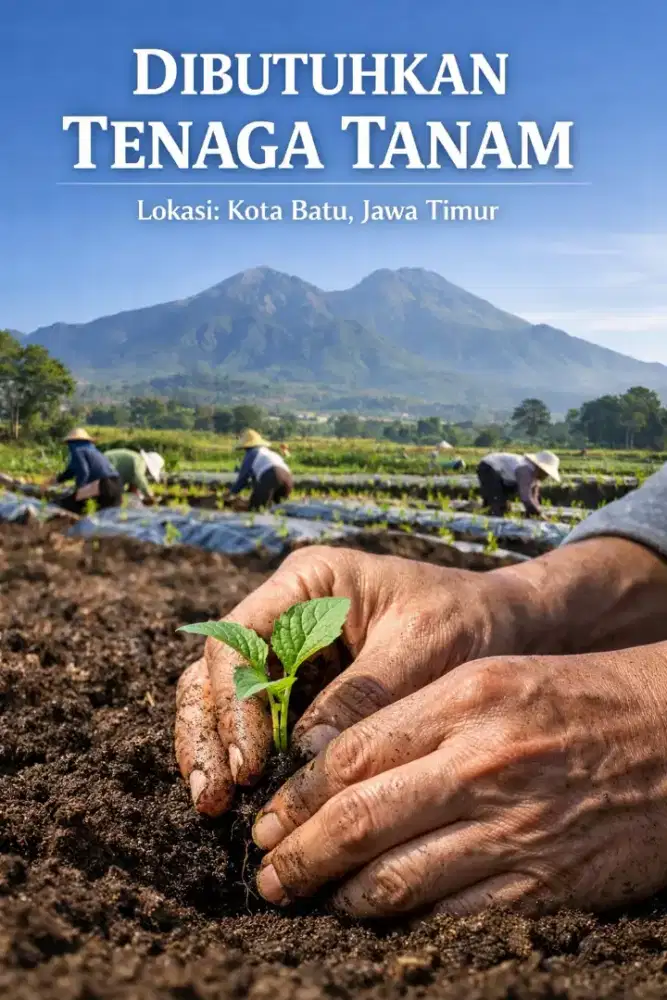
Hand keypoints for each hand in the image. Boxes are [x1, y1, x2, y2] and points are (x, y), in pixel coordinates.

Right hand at [175, 545, 524, 815]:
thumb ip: (364, 694)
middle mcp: (283, 612)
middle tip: (216, 799)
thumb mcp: (423, 647)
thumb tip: (305, 758)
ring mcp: (286, 649)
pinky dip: (240, 758)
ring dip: (213, 751)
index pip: (240, 639)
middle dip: (210, 733)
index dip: (236, 703)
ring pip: (221, 697)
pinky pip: (253, 722)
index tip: (253, 763)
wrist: (502, 625)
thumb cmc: (465, 621)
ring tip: (214, 807)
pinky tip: (239, 801)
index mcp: (306, 583)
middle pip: (216, 669)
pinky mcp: (299, 686)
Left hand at [254, 642, 666, 916]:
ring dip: (340, 894)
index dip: (297, 793)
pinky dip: (406, 922)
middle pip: (360, 817)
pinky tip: (376, 919)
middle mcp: (483, 762)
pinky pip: (457, 914)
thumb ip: (415, 716)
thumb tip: (333, 763)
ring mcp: (515, 827)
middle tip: (266, 872)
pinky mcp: (548, 882)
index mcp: (463, 699)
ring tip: (307, 898)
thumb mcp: (490, 678)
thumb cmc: (571, 696)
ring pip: (398, 876)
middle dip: (299, 852)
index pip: (352, 752)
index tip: (267, 817)